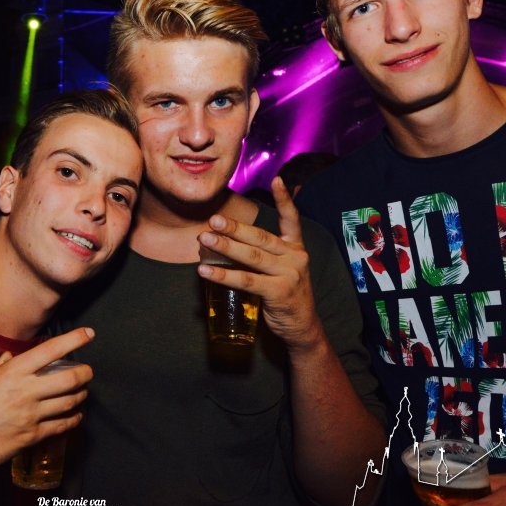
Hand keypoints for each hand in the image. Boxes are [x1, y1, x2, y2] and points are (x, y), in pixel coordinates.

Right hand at [0, 328, 94, 477]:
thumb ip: (0, 367)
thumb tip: (9, 357)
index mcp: (12, 373)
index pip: (50, 350)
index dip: (74, 340)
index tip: (88, 334)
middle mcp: (25, 391)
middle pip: (70, 379)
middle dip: (85, 374)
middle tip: (88, 372)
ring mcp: (31, 415)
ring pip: (70, 402)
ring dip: (81, 396)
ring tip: (82, 392)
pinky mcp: (33, 436)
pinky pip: (62, 425)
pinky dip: (74, 418)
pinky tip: (75, 415)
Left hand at [197, 176, 322, 350]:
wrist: (302, 326)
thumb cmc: (285, 292)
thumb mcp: (282, 268)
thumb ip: (264, 253)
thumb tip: (225, 239)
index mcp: (296, 247)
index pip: (292, 219)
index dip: (285, 199)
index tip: (276, 179)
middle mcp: (295, 257)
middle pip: (261, 237)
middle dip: (234, 227)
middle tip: (212, 219)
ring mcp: (289, 274)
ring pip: (252, 256)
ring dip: (225, 247)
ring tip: (203, 240)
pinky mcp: (278, 292)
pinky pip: (246, 281)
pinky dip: (223, 275)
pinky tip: (205, 271)